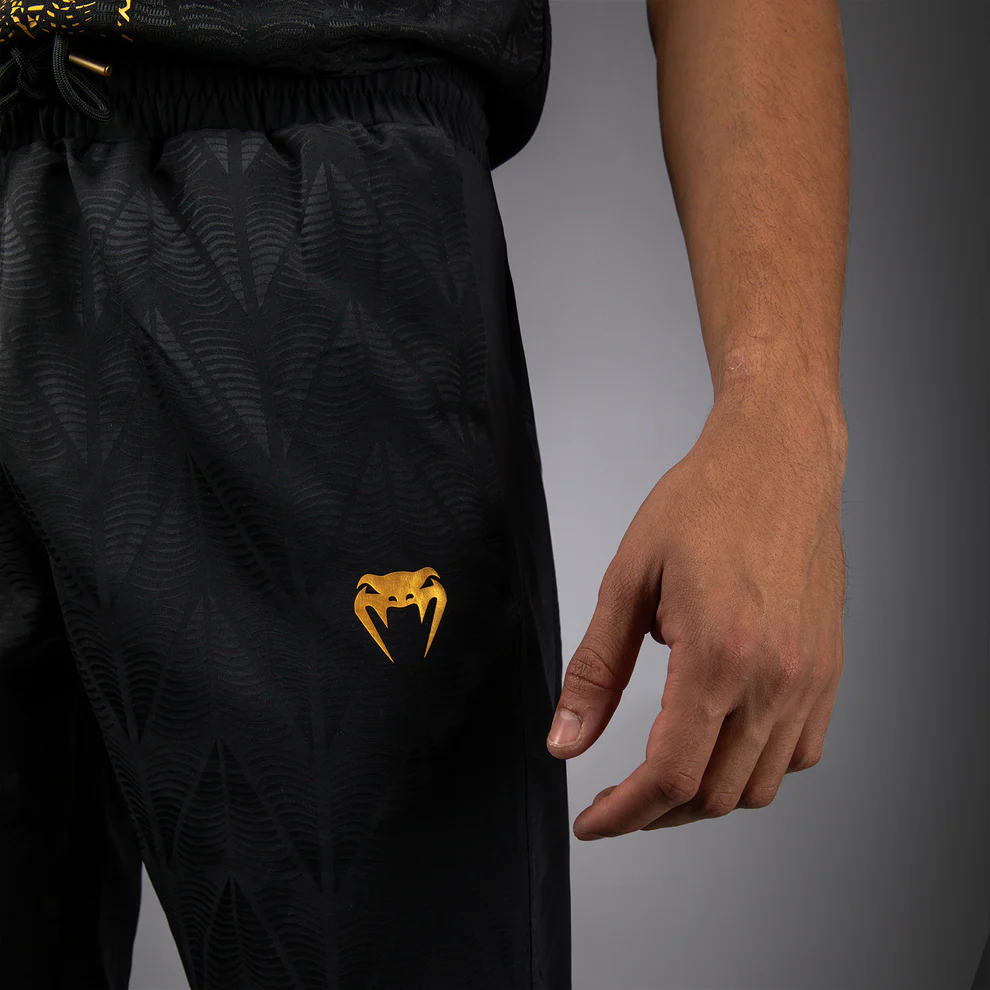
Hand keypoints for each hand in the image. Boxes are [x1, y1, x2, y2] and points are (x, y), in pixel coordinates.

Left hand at [546, 382, 847, 837]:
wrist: (777, 459)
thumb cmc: (704, 503)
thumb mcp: (628, 580)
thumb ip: (596, 669)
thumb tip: (566, 741)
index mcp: (719, 655)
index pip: (669, 775)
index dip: (624, 814)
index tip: (592, 823)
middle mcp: (775, 678)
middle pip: (713, 794)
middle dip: (655, 814)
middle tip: (615, 802)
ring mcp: (810, 678)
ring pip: (759, 786)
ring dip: (703, 797)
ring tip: (660, 777)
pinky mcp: (828, 670)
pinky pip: (799, 753)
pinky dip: (754, 769)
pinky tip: (720, 744)